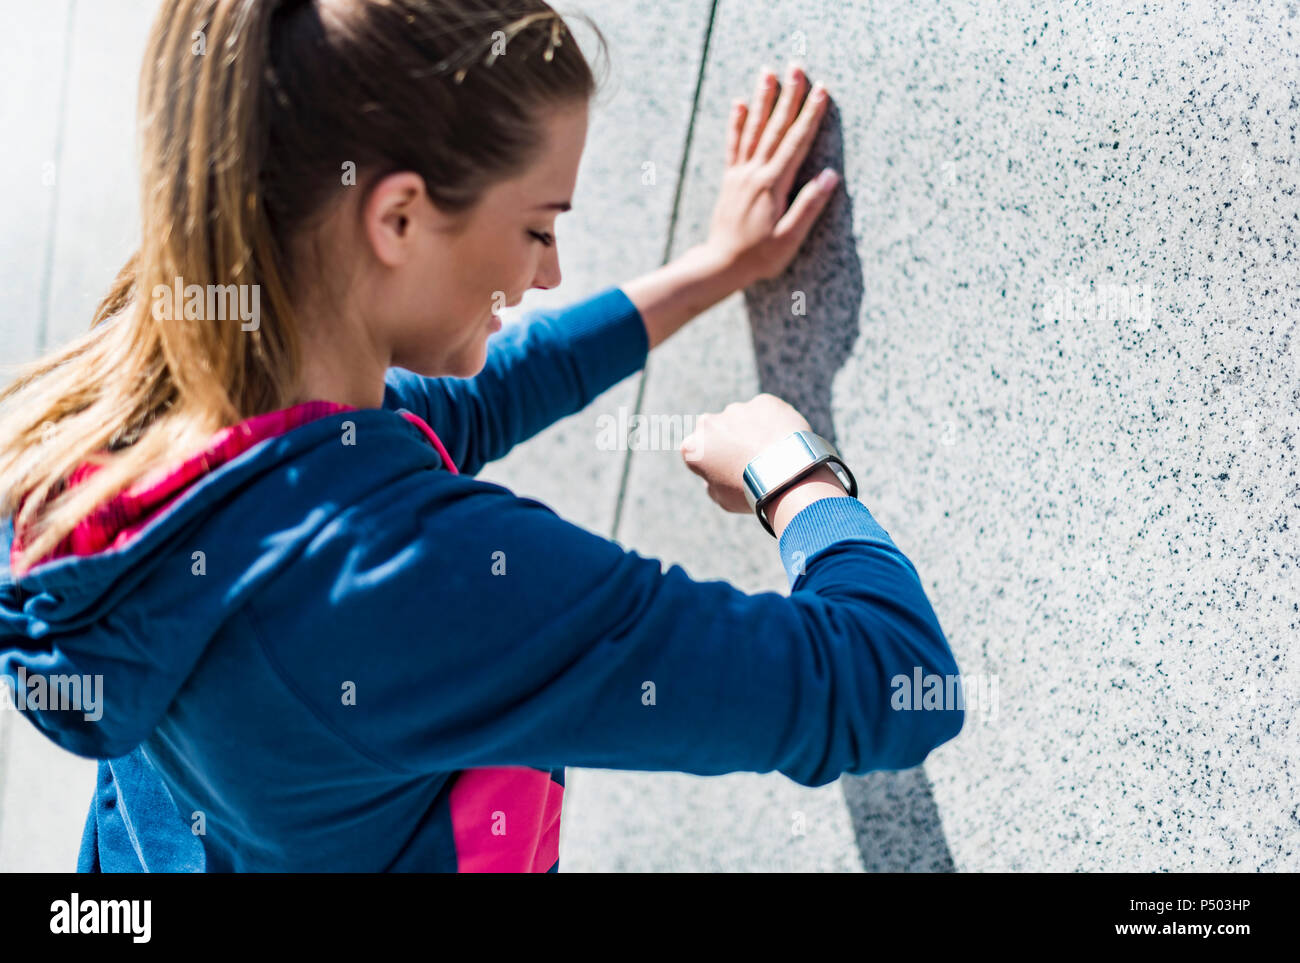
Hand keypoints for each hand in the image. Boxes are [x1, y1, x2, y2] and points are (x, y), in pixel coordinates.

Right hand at [680, 393, 812, 513]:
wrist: (786, 477)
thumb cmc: (752, 493)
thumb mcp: (724, 499)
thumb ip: (712, 484)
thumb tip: (713, 477)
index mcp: (693, 447)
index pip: (696, 452)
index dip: (711, 462)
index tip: (727, 472)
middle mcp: (709, 423)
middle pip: (716, 430)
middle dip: (728, 441)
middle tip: (749, 460)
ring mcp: (737, 409)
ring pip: (742, 418)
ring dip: (752, 430)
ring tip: (771, 452)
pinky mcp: (763, 402)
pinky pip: (767, 412)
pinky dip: (774, 422)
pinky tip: (784, 441)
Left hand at [700, 63, 839, 285]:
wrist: (720, 264)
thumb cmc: (759, 256)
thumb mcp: (790, 238)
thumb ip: (809, 206)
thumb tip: (830, 176)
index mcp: (773, 185)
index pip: (796, 142)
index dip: (810, 115)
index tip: (822, 91)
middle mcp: (755, 173)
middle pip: (776, 128)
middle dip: (789, 96)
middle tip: (797, 68)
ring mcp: (740, 174)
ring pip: (754, 129)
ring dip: (763, 99)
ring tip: (768, 73)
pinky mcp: (730, 180)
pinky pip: (734, 145)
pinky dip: (737, 123)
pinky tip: (740, 104)